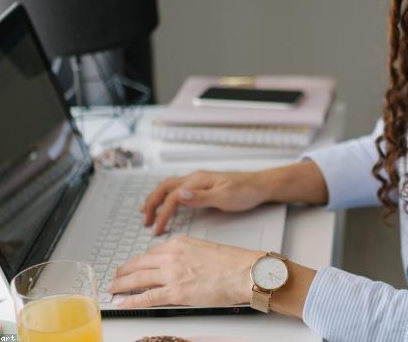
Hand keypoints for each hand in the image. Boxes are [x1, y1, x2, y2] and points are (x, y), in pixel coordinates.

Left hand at [110, 236, 259, 307]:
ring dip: (121, 285)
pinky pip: (146, 297)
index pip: (151, 253)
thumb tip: (179, 265)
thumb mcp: (204, 249)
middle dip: (123, 272)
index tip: (132, 266)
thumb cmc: (232, 262)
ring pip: (137, 279)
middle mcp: (171, 256)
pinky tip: (122, 302)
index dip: (138, 262)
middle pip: (139, 264)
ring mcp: (172, 274)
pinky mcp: (176, 292)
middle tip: (115, 277)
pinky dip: (130, 301)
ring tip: (113, 289)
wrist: (244, 272)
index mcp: (179, 244)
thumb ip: (186, 254)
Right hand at [143, 170, 269, 234]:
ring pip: (170, 187)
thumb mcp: (225, 197)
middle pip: (164, 187)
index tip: (158, 229)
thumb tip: (180, 194)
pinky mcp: (203, 187)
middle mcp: (195, 178)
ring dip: (157, 199)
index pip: (172, 196)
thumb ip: (201, 197)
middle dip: (152, 203)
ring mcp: (199, 181)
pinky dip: (168, 198)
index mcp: (198, 180)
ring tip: (148, 213)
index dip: (163, 213)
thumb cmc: (246, 191)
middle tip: (146, 220)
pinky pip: (179, 190)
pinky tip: (168, 207)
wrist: (261, 186)